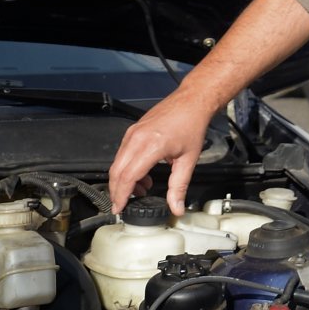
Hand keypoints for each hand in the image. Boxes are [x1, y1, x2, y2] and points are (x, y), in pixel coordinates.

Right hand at [107, 88, 218, 214]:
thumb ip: (179, 186)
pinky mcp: (132, 130)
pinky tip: (141, 174)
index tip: (119, 208)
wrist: (192, 101)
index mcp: (151, 145)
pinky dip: (126, 167)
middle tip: (122, 205)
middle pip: (116, 171)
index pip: (128, 176)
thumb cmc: (192, 124)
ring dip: (123, 180)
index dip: (121, 196)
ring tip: (140, 190)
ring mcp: (133, 133)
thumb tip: (176, 207)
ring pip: (117, 163)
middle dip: (116, 192)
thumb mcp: (189, 159)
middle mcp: (137, 138)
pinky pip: (122, 153)